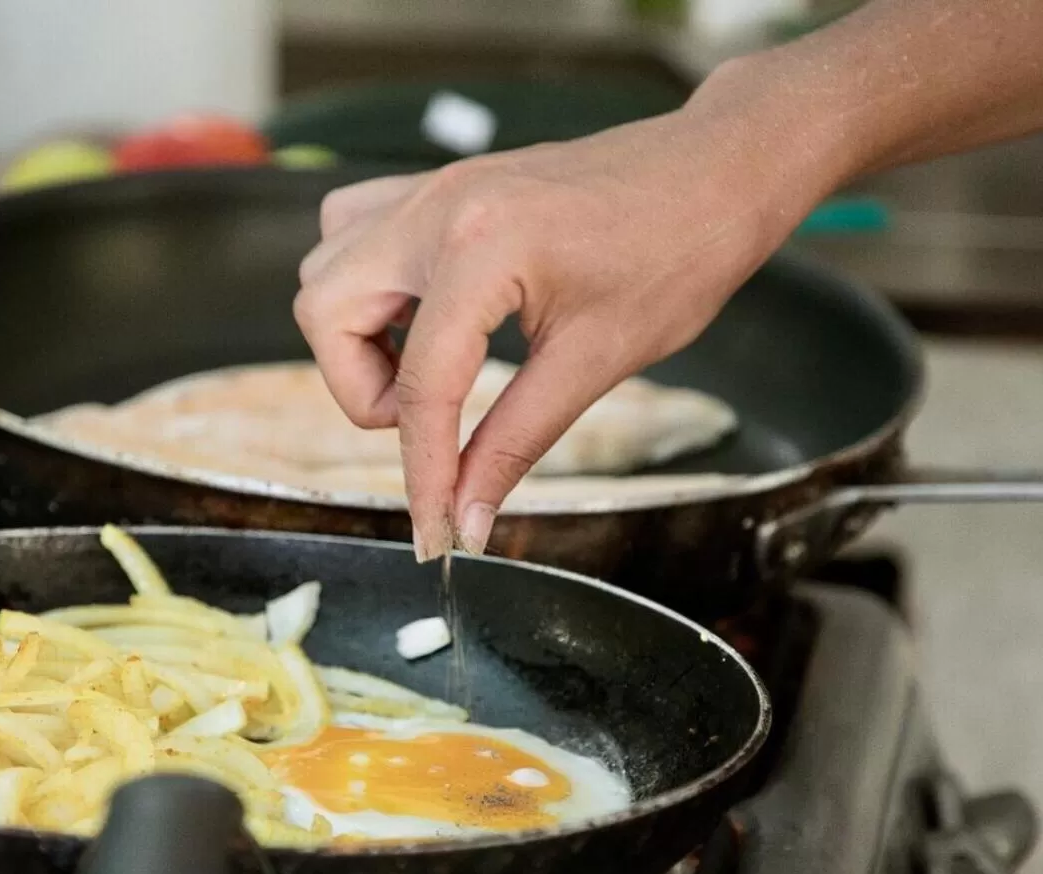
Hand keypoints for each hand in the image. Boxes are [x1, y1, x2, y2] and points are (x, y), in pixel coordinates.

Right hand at [292, 98, 837, 558]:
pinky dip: (368, 286)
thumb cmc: (678, 254)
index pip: (420, 384)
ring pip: (326, 266)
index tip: (434, 532)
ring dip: (355, 335)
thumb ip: (514, 444)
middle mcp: (438, 208)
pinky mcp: (440, 186)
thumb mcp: (597, 363)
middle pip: (325, 310)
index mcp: (482, 249)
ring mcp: (433, 188)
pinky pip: (355, 229)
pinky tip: (425, 319)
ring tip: (425, 369)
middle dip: (358, 388)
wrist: (717, 172)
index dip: (421, 472)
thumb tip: (466, 519)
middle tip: (425, 421)